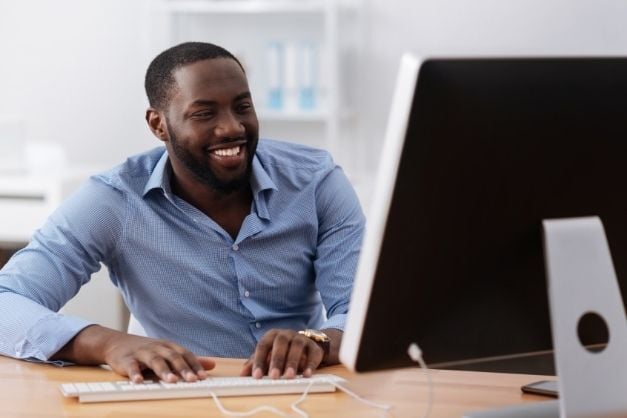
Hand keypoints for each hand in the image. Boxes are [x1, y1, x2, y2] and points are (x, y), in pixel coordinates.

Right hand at [52, 325, 214, 382]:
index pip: (185, 354)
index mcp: (169, 346)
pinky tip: (139, 381)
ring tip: (171, 381)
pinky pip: (131, 367)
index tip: (203, 376)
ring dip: (163, 370)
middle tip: (191, 380)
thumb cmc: (147, 350)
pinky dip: (135, 374)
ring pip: (154, 360)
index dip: (194, 365)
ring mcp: (142, 353)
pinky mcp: (127, 360)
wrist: (117, 343)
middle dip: (183, 368)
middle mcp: (157, 347)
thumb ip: (189, 360)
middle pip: (172, 357)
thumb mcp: (169, 352)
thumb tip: (211, 365)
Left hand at [240, 328, 341, 378]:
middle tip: (274, 376)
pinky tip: (306, 375)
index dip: (259, 360)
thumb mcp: (268, 355)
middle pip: (280, 344)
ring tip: (289, 376)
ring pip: (296, 347)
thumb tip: (242, 374)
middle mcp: (286, 334)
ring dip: (292, 362)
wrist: (307, 345)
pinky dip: (310, 364)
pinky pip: (312, 354)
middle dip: (276, 360)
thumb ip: (255, 363)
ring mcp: (301, 339)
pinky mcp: (313, 347)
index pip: (263, 345)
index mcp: (272, 335)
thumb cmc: (282, 351)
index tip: (256, 376)